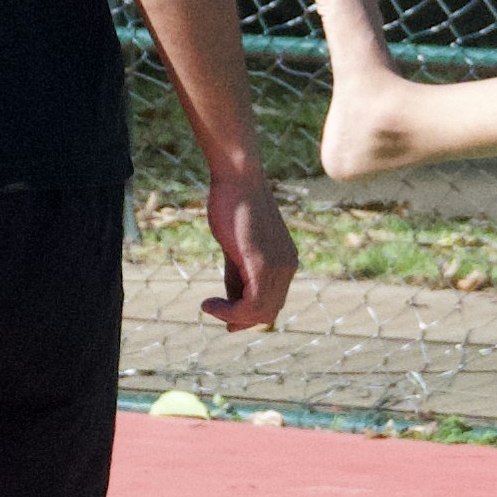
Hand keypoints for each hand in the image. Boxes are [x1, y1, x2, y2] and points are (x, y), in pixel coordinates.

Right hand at [200, 166, 295, 332]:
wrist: (238, 178)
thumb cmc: (233, 206)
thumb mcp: (236, 249)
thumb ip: (237, 276)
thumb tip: (231, 304)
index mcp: (286, 261)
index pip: (272, 303)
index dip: (248, 316)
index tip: (225, 319)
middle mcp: (288, 266)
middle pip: (269, 312)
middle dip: (240, 319)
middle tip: (212, 312)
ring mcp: (279, 266)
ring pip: (261, 312)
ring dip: (231, 315)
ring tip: (208, 306)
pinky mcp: (263, 264)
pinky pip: (253, 303)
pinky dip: (230, 311)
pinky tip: (208, 304)